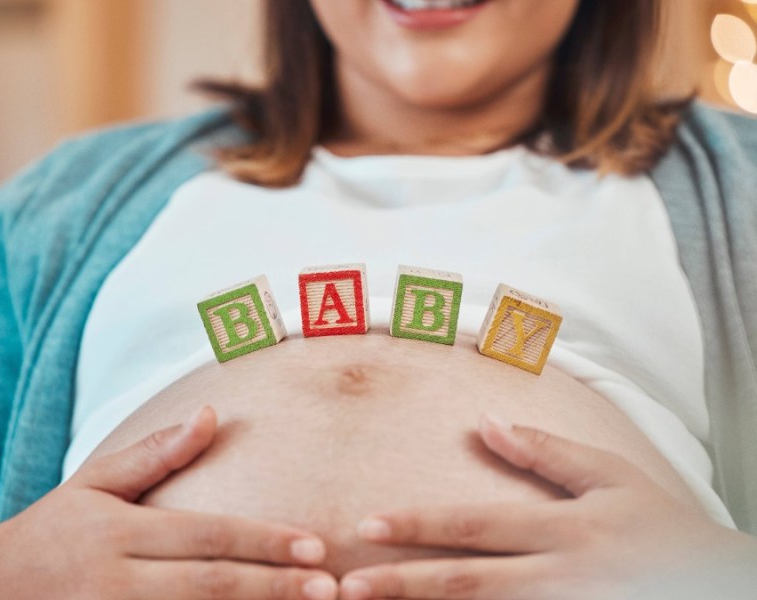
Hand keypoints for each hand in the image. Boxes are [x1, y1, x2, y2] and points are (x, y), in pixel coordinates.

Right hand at [0, 406, 336, 599]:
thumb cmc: (53, 529)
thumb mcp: (94, 482)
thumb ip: (154, 453)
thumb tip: (209, 414)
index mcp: (121, 535)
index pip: (207, 536)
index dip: (263, 542)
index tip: (313, 546)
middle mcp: (121, 583)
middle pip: (212, 586)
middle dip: (274, 587)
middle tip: (330, 588)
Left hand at [340, 414, 756, 599]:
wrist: (714, 587)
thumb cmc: (659, 527)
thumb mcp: (611, 477)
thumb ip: (547, 451)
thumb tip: (488, 422)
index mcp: (563, 530)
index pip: (475, 525)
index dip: (419, 525)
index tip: (368, 526)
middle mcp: (557, 577)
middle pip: (467, 582)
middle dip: (403, 585)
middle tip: (349, 586)